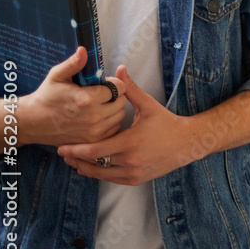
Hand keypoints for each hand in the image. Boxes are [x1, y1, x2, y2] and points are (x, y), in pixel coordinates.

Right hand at [19, 47, 127, 146]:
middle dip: (114, 95)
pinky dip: (110, 123)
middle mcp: (94, 116)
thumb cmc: (46, 96)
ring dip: (113, 109)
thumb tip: (84, 50)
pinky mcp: (93, 141)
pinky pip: (114, 129)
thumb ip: (74, 63)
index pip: (119, 88)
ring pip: (119, 115)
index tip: (104, 84)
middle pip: (121, 101)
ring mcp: (94, 131)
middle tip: (100, 95)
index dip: (114, 83)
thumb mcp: (57, 76)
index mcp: (87, 98)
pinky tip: (98, 118)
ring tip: (98, 106)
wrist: (33, 122)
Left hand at [58, 66, 196, 184]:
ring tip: (74, 162)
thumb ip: (130, 90)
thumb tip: (120, 69)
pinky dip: (100, 174)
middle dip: (76, 160)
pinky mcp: (136, 179)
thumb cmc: (167, 123)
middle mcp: (130, 161)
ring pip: (101, 174)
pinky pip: (112, 179)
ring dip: (85, 169)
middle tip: (63, 153)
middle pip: (94, 164)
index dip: (76, 150)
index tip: (62, 147)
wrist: (186, 143)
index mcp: (130, 142)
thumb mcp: (149, 105)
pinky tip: (92, 168)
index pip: (95, 151)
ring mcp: (133, 172)